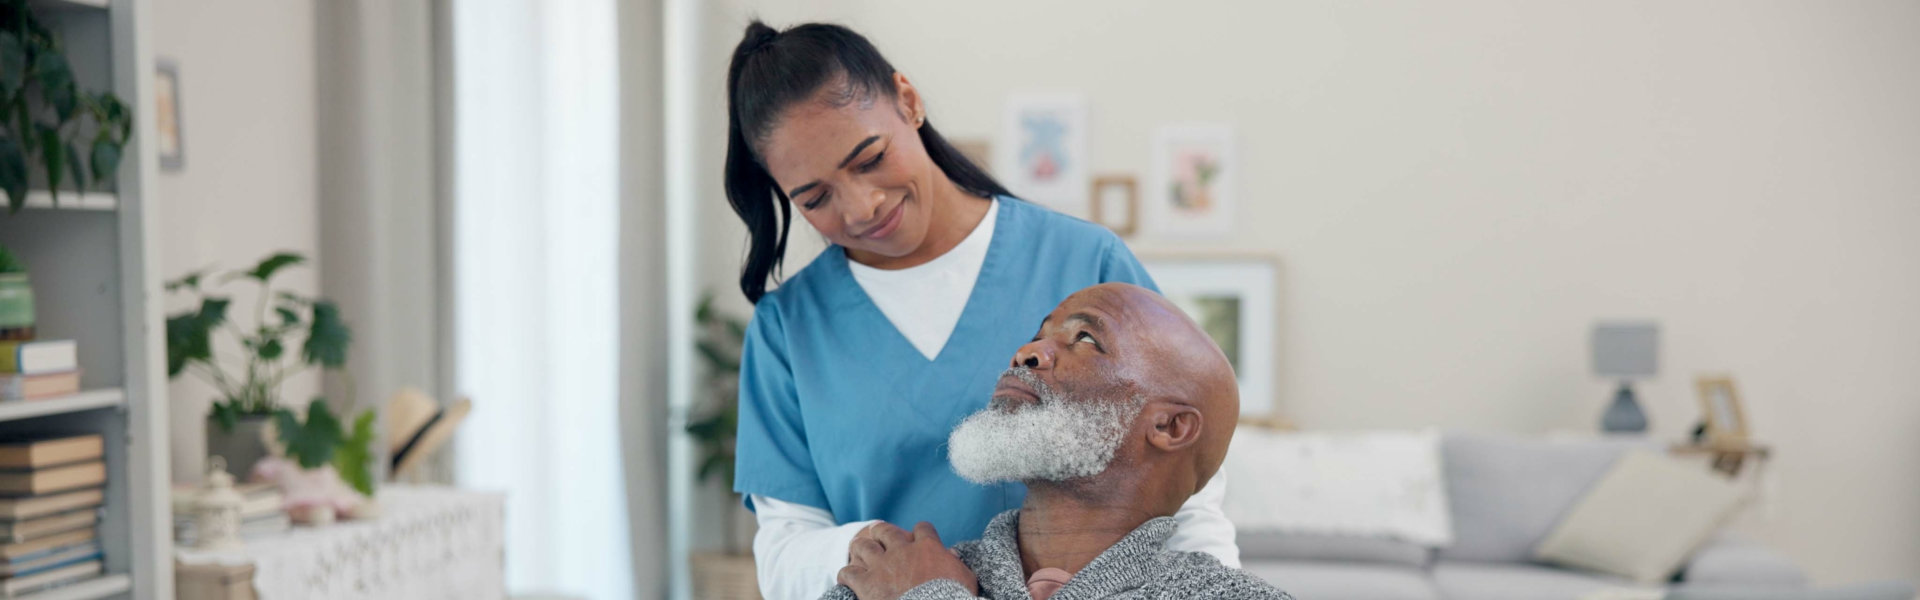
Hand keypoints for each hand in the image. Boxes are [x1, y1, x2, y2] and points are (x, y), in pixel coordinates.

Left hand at [838, 522, 977, 599]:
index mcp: (928, 548)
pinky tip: (847, 577)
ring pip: (864, 547)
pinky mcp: (866, 584)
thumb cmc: (954, 598)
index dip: (920, 532)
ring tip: (857, 547)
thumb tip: (952, 556)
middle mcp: (902, 551)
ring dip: (860, 547)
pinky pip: (849, 573)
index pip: (922, 529)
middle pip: (886, 532)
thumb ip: (957, 565)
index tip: (918, 536)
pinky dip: (847, 574)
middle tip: (877, 531)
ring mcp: (882, 566)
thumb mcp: (965, 579)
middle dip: (881, 531)